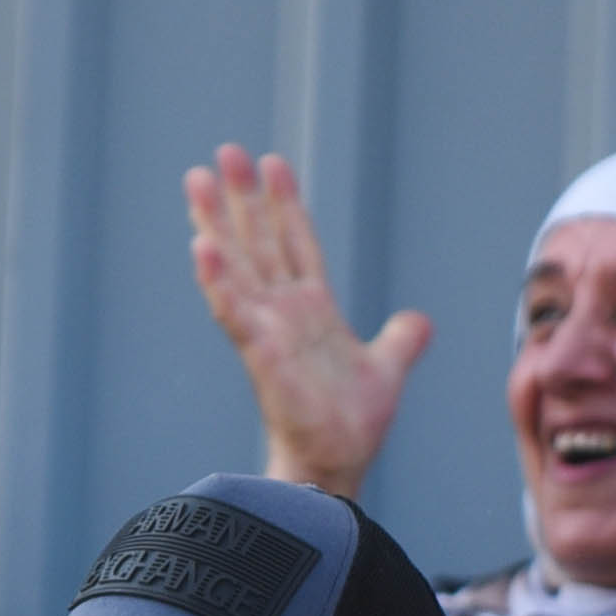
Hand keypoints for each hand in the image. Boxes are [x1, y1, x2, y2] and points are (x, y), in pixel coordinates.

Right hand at [186, 144, 429, 497]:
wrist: (337, 464)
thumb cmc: (351, 425)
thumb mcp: (388, 369)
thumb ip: (402, 340)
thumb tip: (419, 321)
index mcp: (311, 309)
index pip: (296, 242)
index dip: (285, 203)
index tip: (273, 163)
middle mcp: (283, 311)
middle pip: (259, 240)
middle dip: (241, 196)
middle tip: (224, 152)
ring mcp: (267, 329)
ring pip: (236, 264)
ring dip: (215, 222)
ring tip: (195, 180)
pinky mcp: (259, 353)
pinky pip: (233, 310)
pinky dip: (218, 279)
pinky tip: (202, 246)